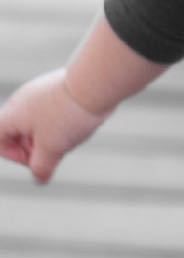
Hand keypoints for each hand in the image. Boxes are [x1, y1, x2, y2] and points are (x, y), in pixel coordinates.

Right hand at [0, 69, 109, 183]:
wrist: (97, 80)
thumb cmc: (69, 114)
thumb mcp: (52, 148)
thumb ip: (41, 167)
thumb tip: (40, 178)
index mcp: (12, 112)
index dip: (14, 155)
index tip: (37, 158)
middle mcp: (24, 98)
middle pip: (19, 130)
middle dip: (36, 147)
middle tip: (58, 148)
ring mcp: (43, 89)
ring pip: (40, 121)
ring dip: (52, 134)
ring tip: (72, 133)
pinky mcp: (61, 85)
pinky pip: (56, 108)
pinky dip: (64, 120)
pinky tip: (80, 120)